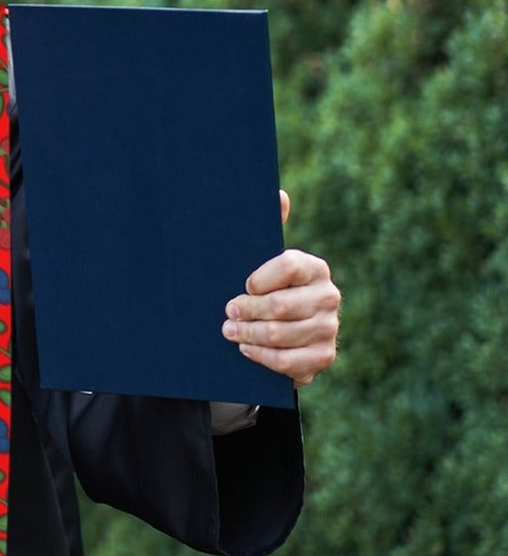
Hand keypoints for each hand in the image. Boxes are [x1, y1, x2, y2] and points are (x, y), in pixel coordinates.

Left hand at [222, 191, 340, 386]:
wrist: (280, 333)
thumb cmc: (265, 290)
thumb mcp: (262, 261)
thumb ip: (269, 228)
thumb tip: (279, 194)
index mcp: (314, 268)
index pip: (288, 266)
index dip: (260, 278)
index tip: (243, 285)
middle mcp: (328, 296)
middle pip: (281, 305)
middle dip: (246, 310)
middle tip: (227, 312)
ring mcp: (329, 328)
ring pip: (280, 334)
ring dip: (248, 334)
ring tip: (229, 331)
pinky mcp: (323, 356)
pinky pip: (288, 361)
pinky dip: (262, 356)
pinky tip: (246, 349)